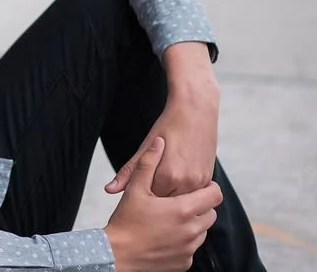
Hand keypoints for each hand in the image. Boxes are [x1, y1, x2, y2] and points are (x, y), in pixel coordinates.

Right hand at [104, 137, 222, 271]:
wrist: (117, 255)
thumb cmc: (126, 220)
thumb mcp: (135, 189)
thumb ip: (148, 164)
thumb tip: (158, 142)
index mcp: (183, 209)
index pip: (215, 195)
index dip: (210, 189)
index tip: (201, 186)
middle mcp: (191, 230)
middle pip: (211, 213)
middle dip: (200, 206)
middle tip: (181, 201)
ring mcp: (189, 248)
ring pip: (203, 231)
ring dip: (193, 223)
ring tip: (172, 217)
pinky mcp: (185, 263)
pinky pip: (192, 248)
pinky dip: (185, 241)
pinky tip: (167, 234)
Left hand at [106, 42, 218, 196]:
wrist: (195, 111)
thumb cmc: (167, 127)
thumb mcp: (144, 147)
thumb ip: (128, 172)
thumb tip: (109, 190)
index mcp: (166, 176)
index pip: (149, 200)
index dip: (143, 198)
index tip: (138, 195)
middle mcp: (184, 182)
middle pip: (165, 204)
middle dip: (157, 202)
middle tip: (149, 195)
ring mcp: (198, 182)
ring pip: (181, 202)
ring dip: (172, 198)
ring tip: (163, 188)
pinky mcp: (208, 179)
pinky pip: (193, 196)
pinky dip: (185, 194)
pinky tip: (177, 186)